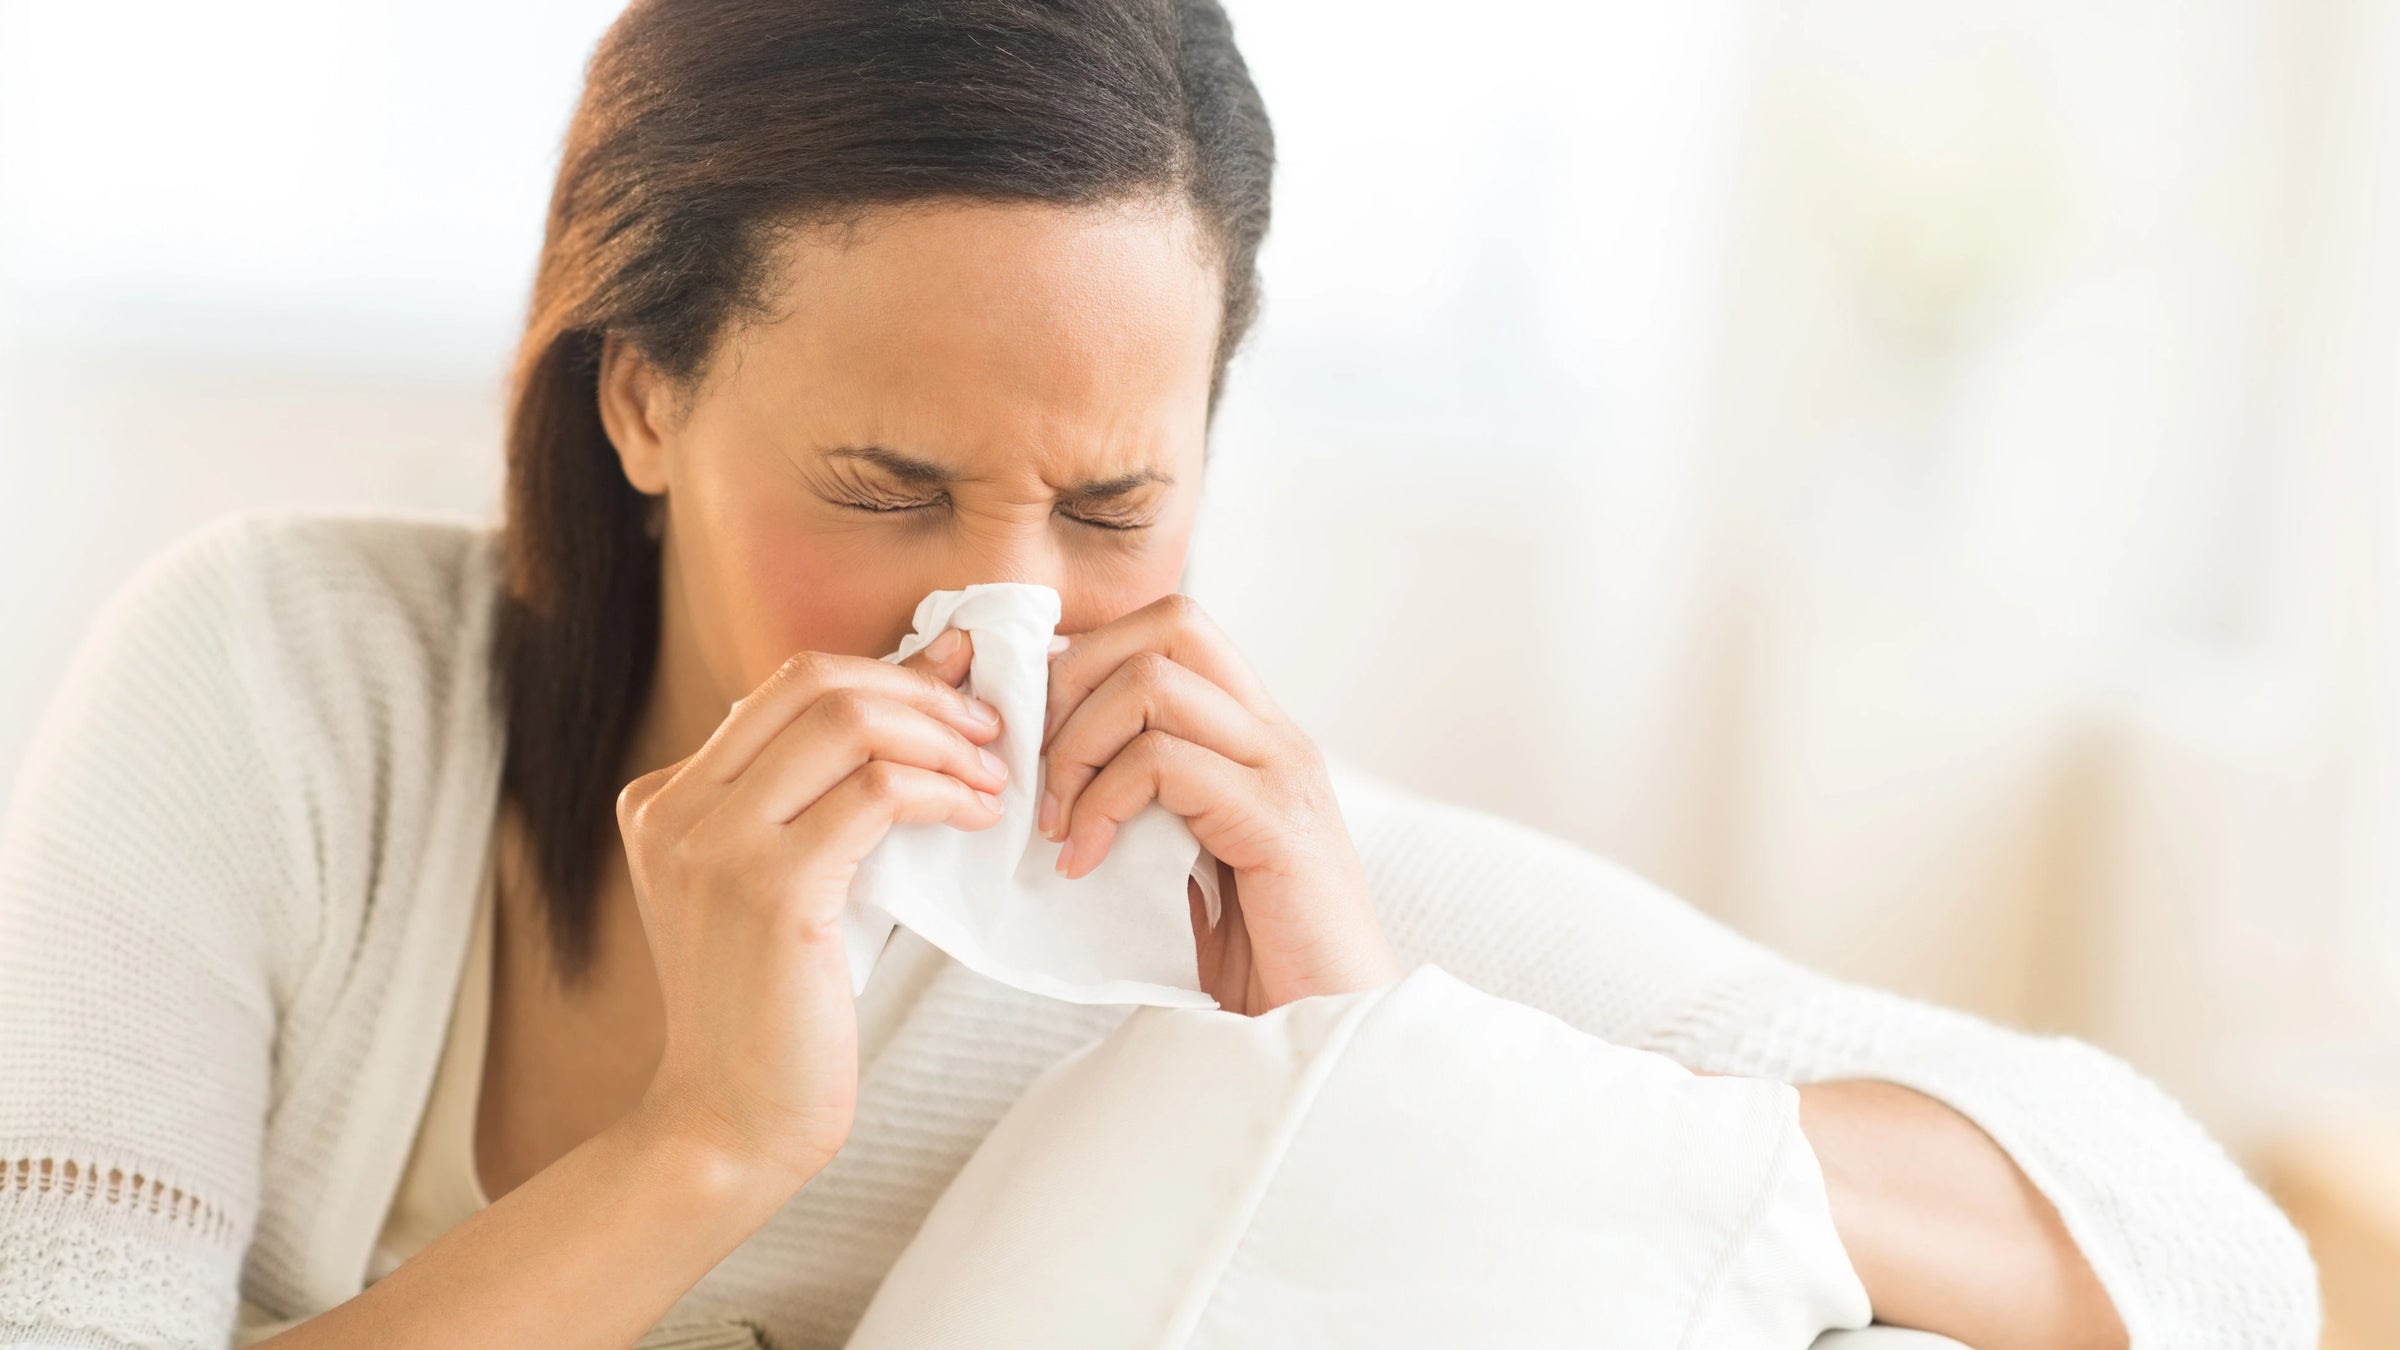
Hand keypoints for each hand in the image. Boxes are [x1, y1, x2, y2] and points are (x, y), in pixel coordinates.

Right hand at [614, 631, 1006, 1183]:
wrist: (732, 1119)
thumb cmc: (773, 1004)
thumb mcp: (778, 881)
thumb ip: (816, 797)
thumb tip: (917, 693)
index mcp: (666, 798)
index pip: (787, 684)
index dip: (887, 672)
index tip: (959, 687)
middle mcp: (674, 809)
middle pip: (814, 682)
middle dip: (920, 693)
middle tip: (987, 729)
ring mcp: (713, 846)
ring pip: (848, 724)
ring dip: (941, 740)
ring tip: (989, 779)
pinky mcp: (768, 890)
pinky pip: (875, 793)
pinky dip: (940, 791)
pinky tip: (973, 818)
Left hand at [1038, 594, 1398, 1014]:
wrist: (1331, 1032)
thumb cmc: (1255, 965)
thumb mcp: (1182, 866)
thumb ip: (1143, 810)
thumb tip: (1051, 779)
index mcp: (1253, 739)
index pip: (1171, 631)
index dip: (1088, 658)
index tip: (1036, 730)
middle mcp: (1275, 736)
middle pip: (1168, 625)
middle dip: (1076, 681)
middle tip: (1037, 765)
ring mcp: (1281, 772)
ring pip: (1154, 681)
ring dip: (1078, 745)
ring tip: (1059, 822)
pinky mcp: (1276, 821)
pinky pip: (1165, 762)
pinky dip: (1104, 803)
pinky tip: (1085, 861)